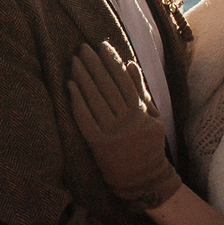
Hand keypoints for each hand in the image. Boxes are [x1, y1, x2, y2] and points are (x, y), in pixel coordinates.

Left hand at [67, 42, 183, 209]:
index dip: (111, 60)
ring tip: (75, 61)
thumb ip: (141, 91)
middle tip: (82, 48)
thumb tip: (130, 64)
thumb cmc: (149, 145)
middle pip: (106, 85)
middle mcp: (125, 120)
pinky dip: (76, 100)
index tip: (101, 45)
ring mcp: (110, 131)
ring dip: (82, 77)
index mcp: (141, 112)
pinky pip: (84, 118)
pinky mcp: (97, 143)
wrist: (142, 179)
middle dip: (94, 64)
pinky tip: (70, 85)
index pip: (123, 79)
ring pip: (94, 98)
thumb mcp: (153, 117)